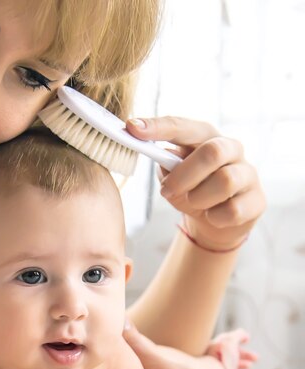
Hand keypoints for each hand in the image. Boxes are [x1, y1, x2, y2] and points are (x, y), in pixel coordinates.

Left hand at [126, 117, 265, 249]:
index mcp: (206, 137)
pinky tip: (212, 216)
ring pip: (225, 181)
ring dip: (199, 198)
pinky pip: (234, 210)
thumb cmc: (193, 191)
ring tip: (192, 204)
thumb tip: (160, 153)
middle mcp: (231, 148)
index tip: (132, 128)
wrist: (216, 221)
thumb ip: (166, 164)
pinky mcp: (257, 200)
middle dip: (184, 175)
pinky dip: (215, 217)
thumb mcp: (173, 177)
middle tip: (167, 190)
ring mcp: (248, 173)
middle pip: (212, 152)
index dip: (158, 127)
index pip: (183, 126)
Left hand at [206, 328, 257, 368]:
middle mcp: (211, 359)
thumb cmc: (219, 359)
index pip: (226, 340)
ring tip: (249, 366)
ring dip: (241, 365)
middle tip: (256, 358)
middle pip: (229, 355)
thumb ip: (238, 335)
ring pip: (228, 368)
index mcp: (213, 347)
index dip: (238, 339)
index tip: (248, 339)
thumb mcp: (230, 341)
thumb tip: (245, 334)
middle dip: (244, 354)